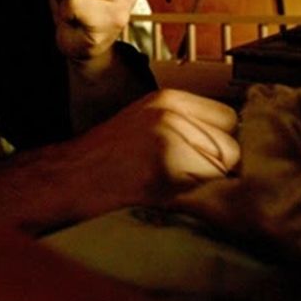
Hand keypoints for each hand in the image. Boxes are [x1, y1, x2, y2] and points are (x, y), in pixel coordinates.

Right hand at [66, 89, 240, 209]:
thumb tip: (234, 147)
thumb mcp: (147, 123)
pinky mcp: (166, 170)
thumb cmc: (105, 160)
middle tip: (183, 180)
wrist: (65, 179)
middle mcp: (171, 114)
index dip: (221, 144)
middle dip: (219, 169)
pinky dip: (199, 202)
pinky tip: (171, 200)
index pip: (229, 118)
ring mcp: (169, 140)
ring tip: (173, 190)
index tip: (203, 160)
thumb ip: (188, 126)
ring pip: (225, 172)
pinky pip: (208, 191)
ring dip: (210, 188)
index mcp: (168, 99)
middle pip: (233, 147)